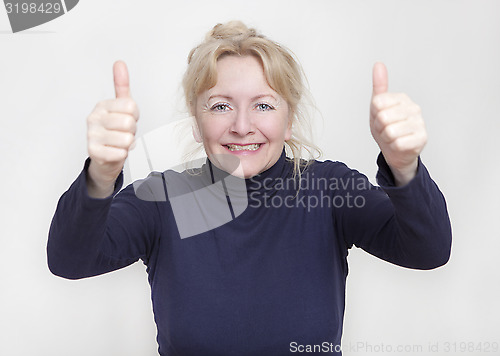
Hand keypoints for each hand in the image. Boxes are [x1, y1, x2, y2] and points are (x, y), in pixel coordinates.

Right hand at [86, 60, 139, 197]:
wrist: (105, 157)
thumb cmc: (115, 131)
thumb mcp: (121, 107)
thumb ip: (122, 85)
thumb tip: (119, 64)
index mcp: (102, 106)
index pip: (131, 107)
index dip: (134, 116)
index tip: (127, 118)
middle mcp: (94, 118)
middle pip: (129, 123)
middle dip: (132, 131)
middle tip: (123, 133)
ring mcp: (91, 135)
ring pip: (127, 139)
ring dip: (128, 144)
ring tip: (119, 142)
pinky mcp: (93, 152)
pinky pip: (120, 152)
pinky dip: (123, 154)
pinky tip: (115, 151)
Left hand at [369, 62, 426, 185]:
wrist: (395, 151)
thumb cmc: (386, 127)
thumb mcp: (378, 106)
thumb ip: (379, 86)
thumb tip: (378, 64)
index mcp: (402, 98)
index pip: (377, 103)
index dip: (374, 114)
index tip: (380, 117)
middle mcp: (414, 108)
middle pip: (383, 118)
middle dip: (379, 128)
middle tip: (385, 129)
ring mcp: (420, 123)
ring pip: (390, 131)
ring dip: (386, 138)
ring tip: (392, 137)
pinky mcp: (422, 139)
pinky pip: (397, 143)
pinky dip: (393, 147)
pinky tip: (398, 144)